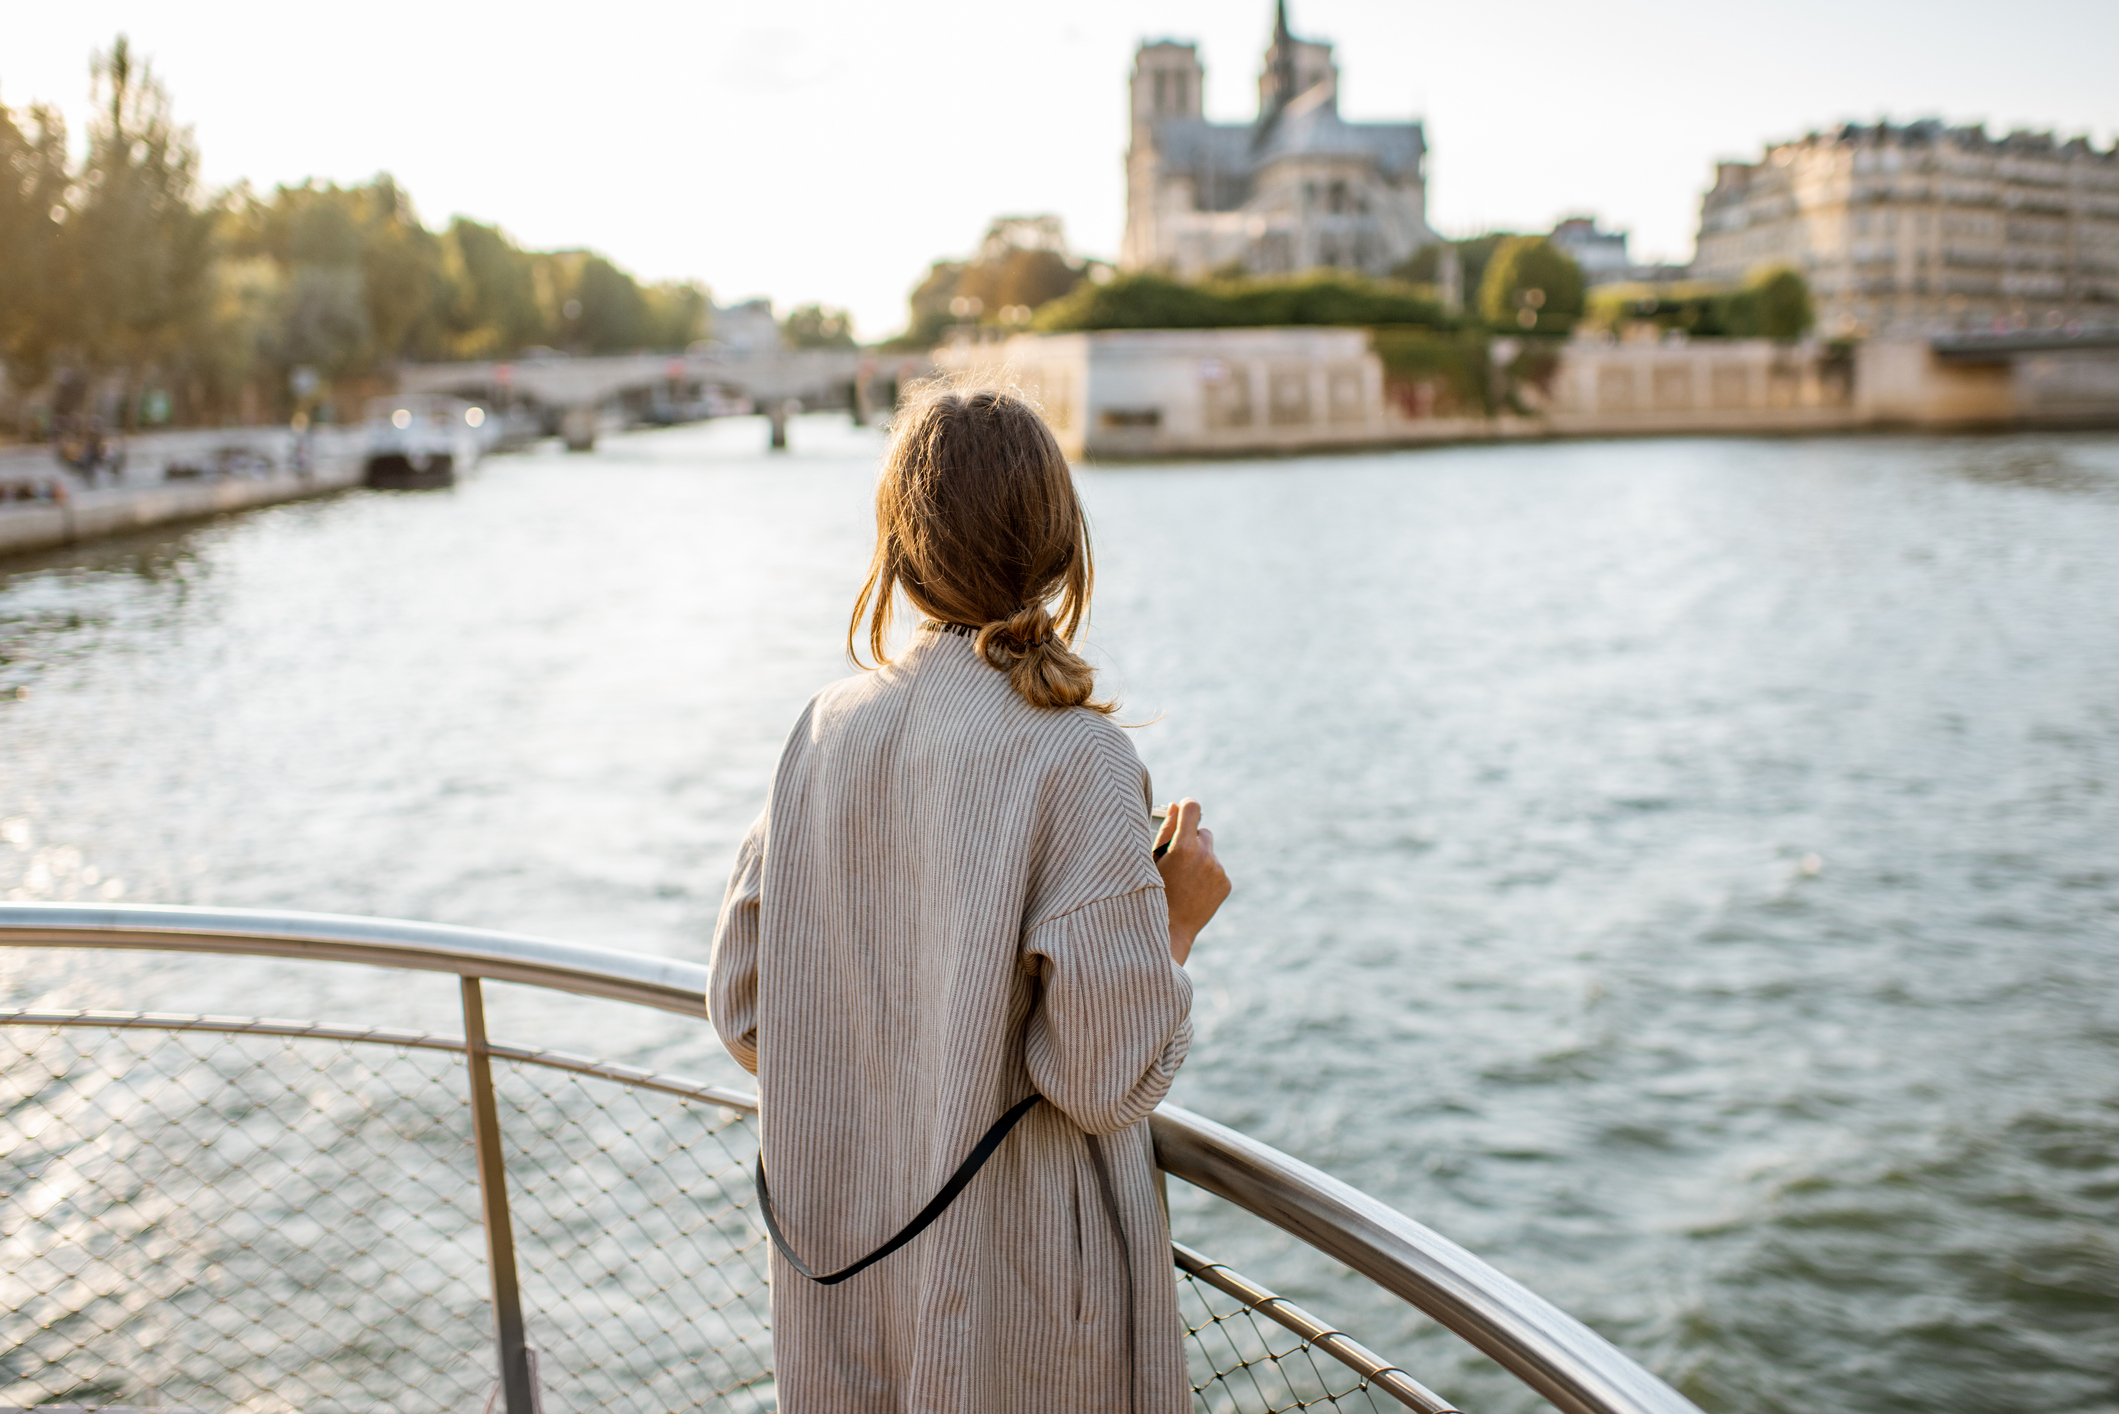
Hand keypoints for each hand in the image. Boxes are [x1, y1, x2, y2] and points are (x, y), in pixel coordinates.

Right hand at [1154, 798, 1228, 965]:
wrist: (1170, 932)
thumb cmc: (1153, 893)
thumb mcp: (1151, 861)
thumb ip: (1165, 830)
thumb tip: (1175, 805)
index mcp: (1183, 847)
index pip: (1192, 808)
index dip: (1186, 807)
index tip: (1182, 813)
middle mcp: (1205, 855)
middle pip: (1203, 831)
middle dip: (1191, 840)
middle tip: (1177, 859)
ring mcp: (1218, 870)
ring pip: (1210, 852)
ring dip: (1200, 858)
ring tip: (1183, 880)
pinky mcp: (1226, 883)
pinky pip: (1217, 869)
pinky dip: (1207, 875)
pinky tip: (1193, 890)